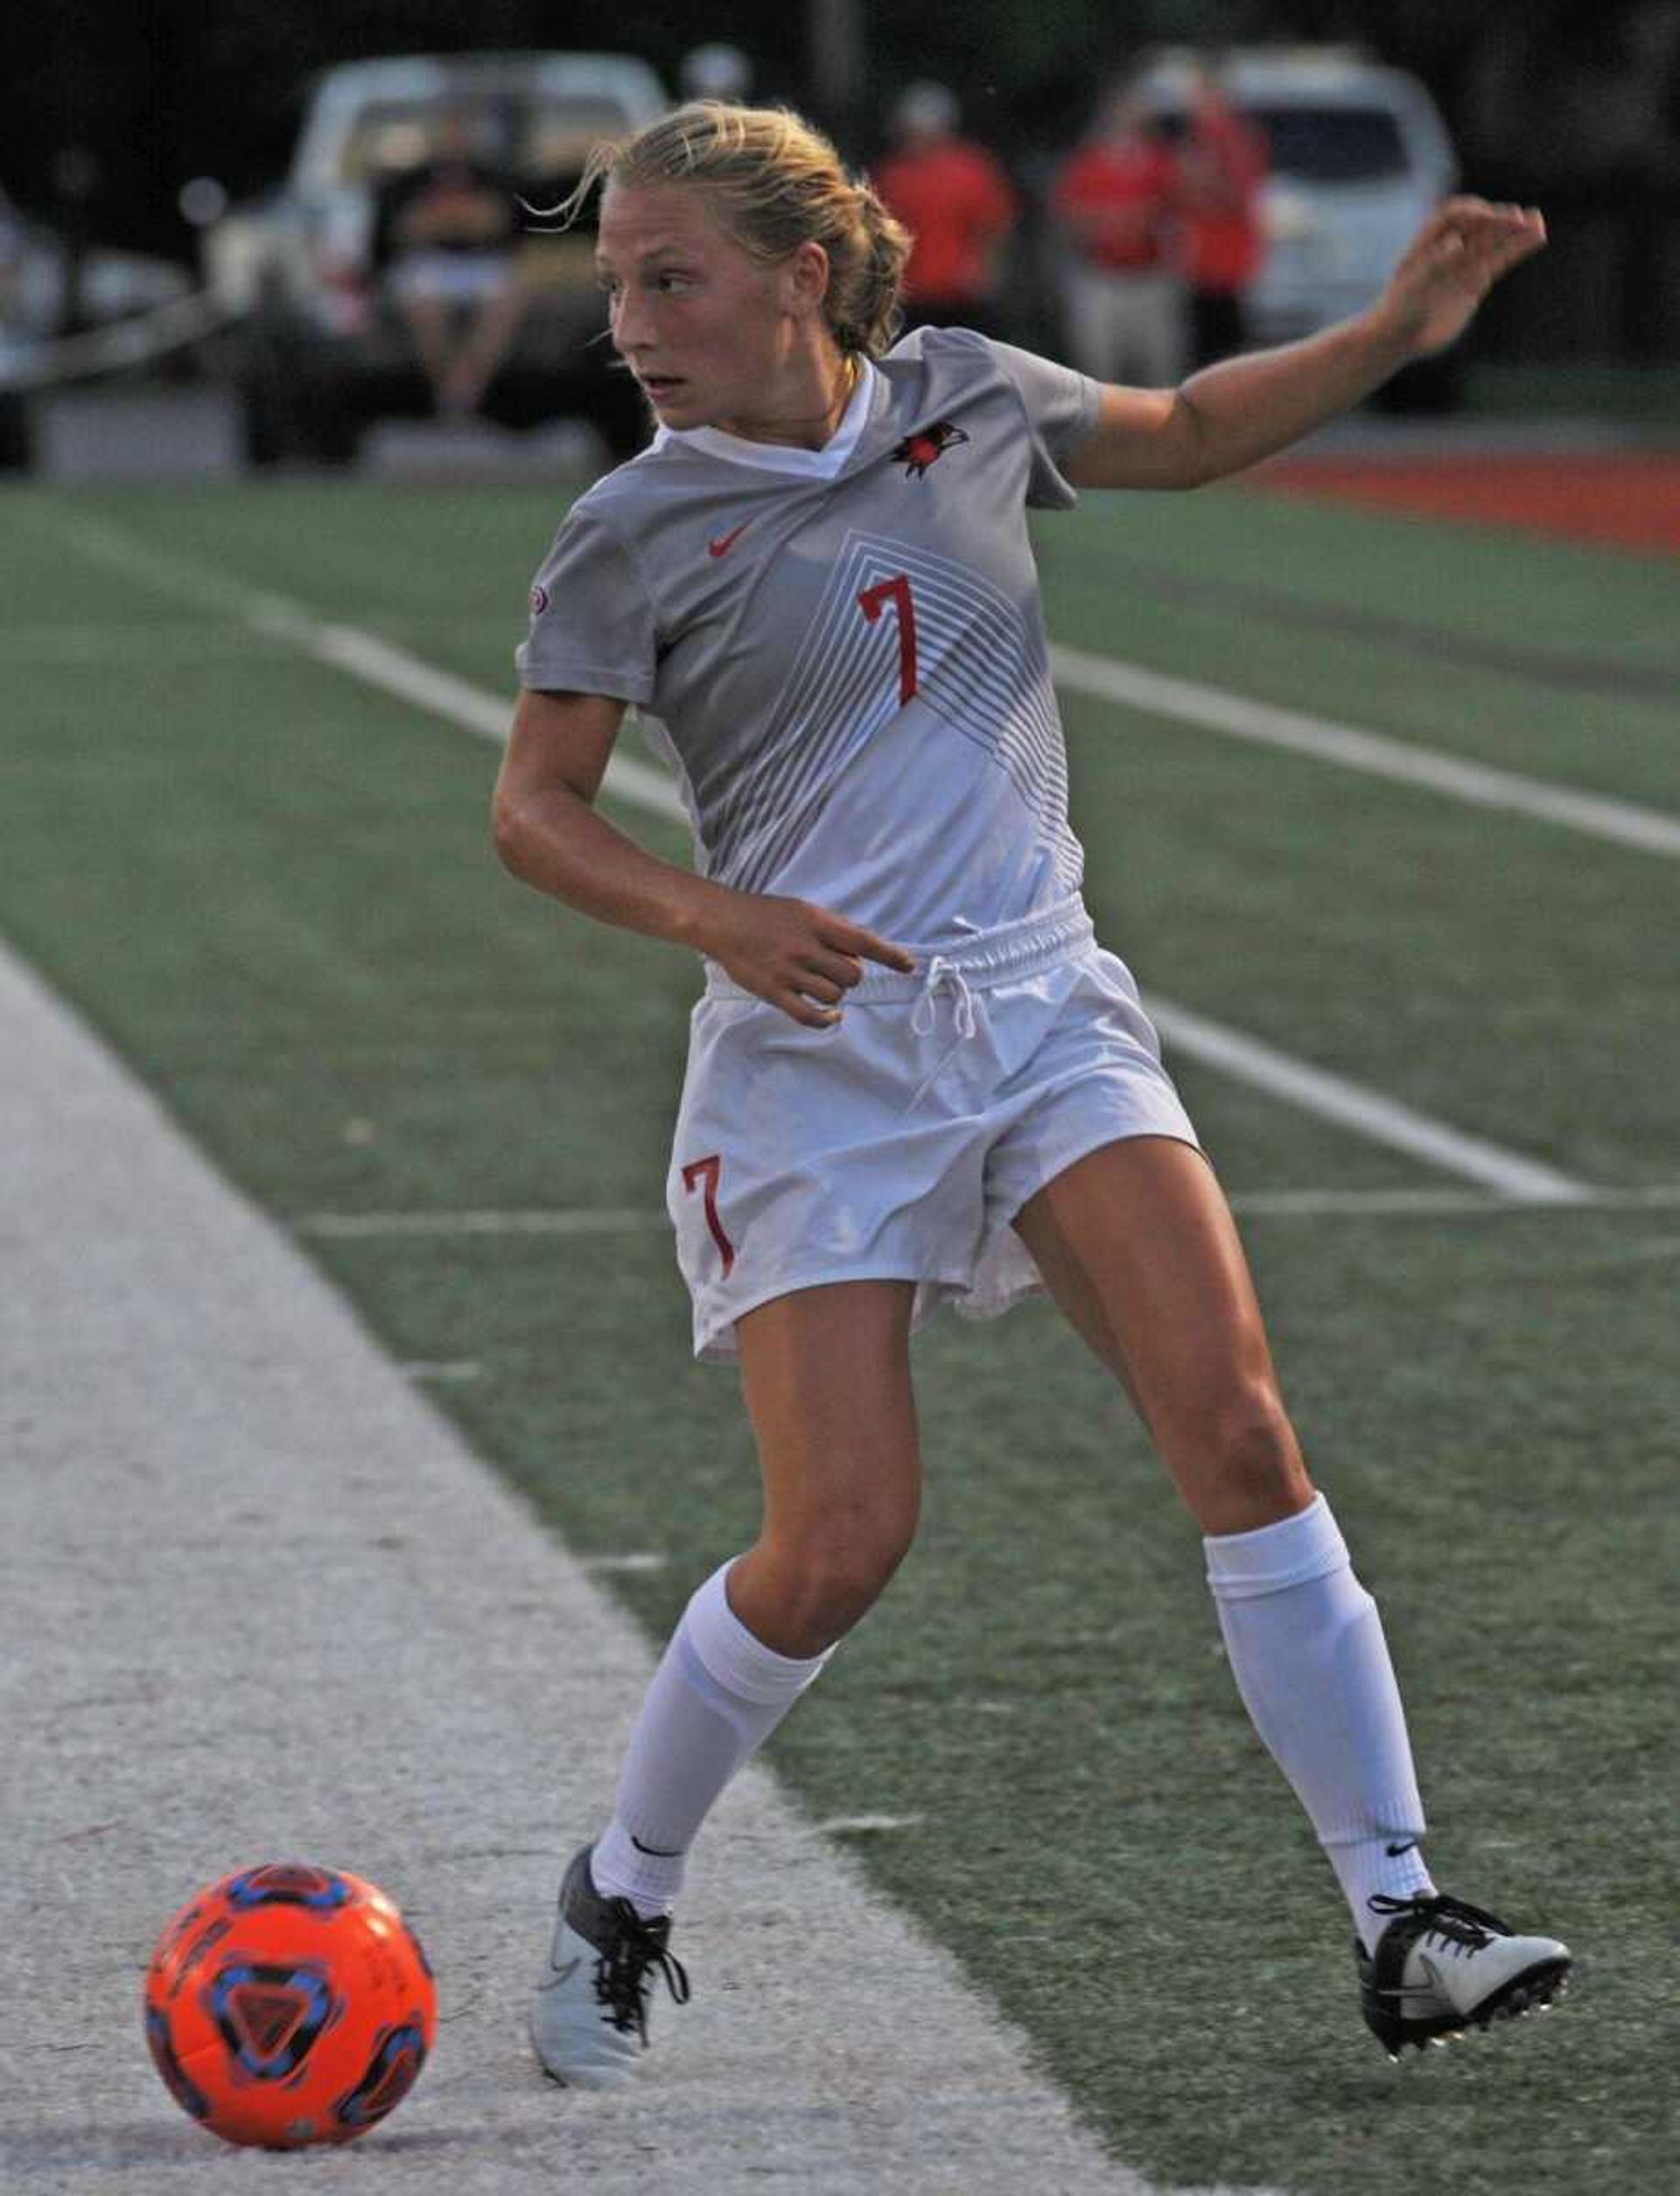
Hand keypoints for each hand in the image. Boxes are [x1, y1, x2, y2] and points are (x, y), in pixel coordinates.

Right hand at [699, 891, 915, 1027]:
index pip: (863, 941)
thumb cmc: (766, 914)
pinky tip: (833, 1015)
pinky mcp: (774, 992)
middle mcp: (805, 948)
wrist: (723, 922)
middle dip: (850, 974)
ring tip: (820, 982)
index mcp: (817, 923)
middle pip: (853, 974)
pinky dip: (827, 1018)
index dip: (889, 955)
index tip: (908, 966)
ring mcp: (789, 972)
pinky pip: (810, 1016)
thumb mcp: (804, 910)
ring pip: (835, 995)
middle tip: (834, 967)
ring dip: (836, 992)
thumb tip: (864, 950)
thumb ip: (833, 928)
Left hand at [1376, 196, 1545, 358]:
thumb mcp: (1412, 287)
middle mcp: (1447, 249)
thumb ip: (1434, 264)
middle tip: (1520, 218)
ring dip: (1515, 231)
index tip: (1488, 216)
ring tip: (1537, 223)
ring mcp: (1463, 265)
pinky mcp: (1475, 282)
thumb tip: (1457, 243)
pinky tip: (1536, 238)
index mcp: (1427, 241)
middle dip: (1498, 220)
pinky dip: (1517, 249)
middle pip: (1477, 226)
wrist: (1398, 340)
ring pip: (1493, 242)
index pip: (1453, 215)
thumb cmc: (1397, 312)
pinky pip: (1500, 260)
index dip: (1471, 212)